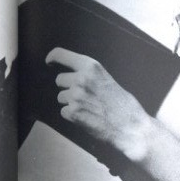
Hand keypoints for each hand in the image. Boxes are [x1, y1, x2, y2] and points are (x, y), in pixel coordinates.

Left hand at [45, 47, 153, 162]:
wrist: (130, 126)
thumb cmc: (121, 104)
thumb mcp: (106, 79)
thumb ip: (88, 74)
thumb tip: (70, 76)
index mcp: (90, 66)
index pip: (60, 54)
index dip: (52, 58)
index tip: (49, 62)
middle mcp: (81, 78)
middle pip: (59, 80)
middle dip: (68, 87)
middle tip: (84, 96)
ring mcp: (76, 96)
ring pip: (61, 97)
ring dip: (70, 103)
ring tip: (89, 108)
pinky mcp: (73, 112)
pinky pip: (64, 112)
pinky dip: (72, 116)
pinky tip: (87, 117)